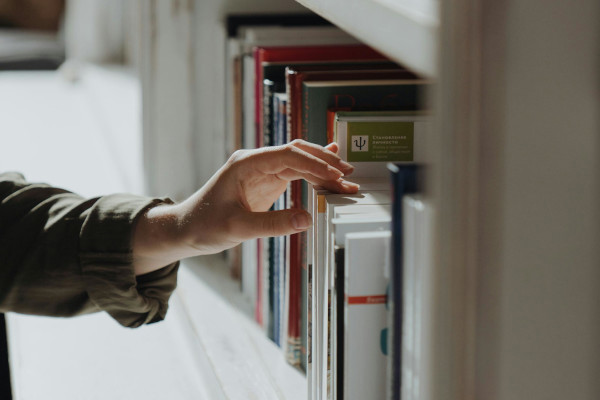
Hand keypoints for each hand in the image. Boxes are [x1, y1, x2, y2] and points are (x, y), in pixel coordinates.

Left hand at [132, 140, 357, 274]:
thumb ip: (272, 224)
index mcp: (246, 164)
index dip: (314, 163)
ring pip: (299, 162)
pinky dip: (313, 175)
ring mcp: (262, 170)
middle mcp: (256, 162)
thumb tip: (307, 219)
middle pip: (298, 153)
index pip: (288, 155)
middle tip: (348, 175)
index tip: (335, 175)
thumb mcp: (238, 228)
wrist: (187, 229)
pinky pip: (295, 173)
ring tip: (346, 180)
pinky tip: (330, 170)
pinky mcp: (266, 182)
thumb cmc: (204, 225)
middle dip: (324, 162)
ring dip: (322, 170)